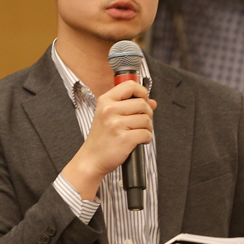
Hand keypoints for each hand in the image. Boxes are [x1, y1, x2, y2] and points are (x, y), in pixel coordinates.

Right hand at [62, 80, 156, 198]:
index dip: (142, 91)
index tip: (143, 99)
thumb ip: (131, 105)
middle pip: (142, 103)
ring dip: (147, 128)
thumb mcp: (110, 115)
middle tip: (141, 121)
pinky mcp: (124, 139)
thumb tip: (152, 102)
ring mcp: (116, 124)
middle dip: (147, 113)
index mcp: (105, 101)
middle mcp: (109, 110)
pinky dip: (146, 138)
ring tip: (138, 132)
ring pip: (146, 119)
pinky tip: (139, 140)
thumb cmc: (101, 137)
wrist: (92, 158)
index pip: (130, 85)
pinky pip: (146, 134)